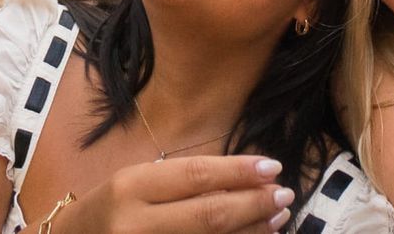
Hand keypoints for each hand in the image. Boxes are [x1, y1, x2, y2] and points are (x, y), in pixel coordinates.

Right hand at [53, 156, 292, 233]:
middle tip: (284, 193)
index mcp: (130, 187)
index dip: (238, 171)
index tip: (272, 165)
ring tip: (277, 216)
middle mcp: (135, 223)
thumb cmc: (110, 210)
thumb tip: (242, 177)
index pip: (195, 175)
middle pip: (209, 214)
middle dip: (253, 203)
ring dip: (251, 230)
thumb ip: (180, 182)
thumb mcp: (135, 184)